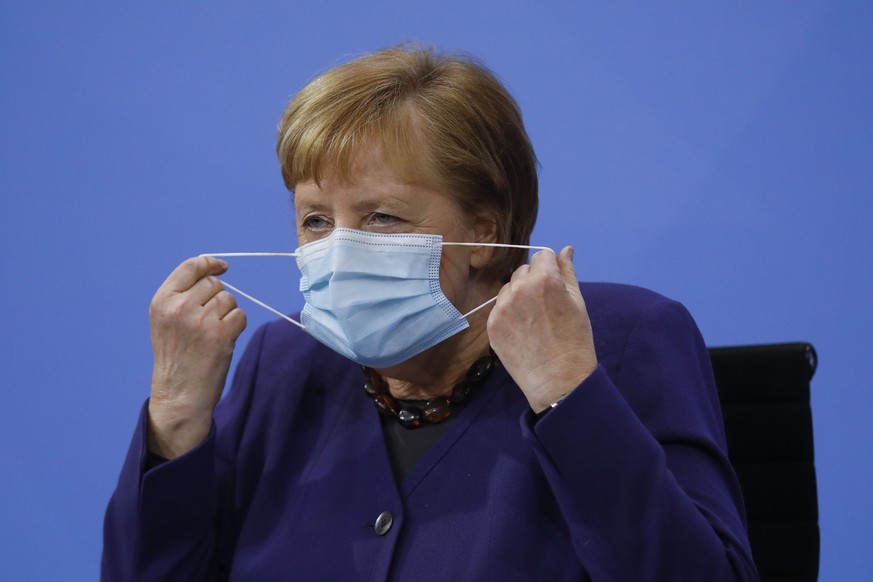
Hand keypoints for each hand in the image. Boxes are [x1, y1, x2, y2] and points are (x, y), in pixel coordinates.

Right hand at [147, 256, 246, 457]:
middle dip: (218, 298)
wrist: (179, 395)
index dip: (210, 263)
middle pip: (214, 284)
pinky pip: (240, 315)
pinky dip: (236, 326)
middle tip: (208, 322)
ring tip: (211, 334)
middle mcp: (179, 308)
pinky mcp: (220, 334)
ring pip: (229, 299)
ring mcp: (200, 320)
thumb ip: (184, 296)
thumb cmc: (176, 357)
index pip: (190, 267)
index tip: (222, 266)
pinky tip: (222, 341)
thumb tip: (215, 273)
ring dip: (227, 314)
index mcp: (162, 301)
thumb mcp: (167, 321)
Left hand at [487, 246, 596, 412]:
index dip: (550, 268)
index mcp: (545, 279)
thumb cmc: (575, 340)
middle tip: (546, 305)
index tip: (555, 285)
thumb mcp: (578, 302)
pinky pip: (499, 308)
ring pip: (509, 288)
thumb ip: (568, 272)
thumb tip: (565, 249)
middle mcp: (519, 288)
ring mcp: (502, 307)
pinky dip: (509, 314)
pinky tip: (523, 330)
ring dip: (519, 296)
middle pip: (523, 270)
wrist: (559, 380)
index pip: (542, 256)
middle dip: (534, 281)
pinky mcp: (492, 324)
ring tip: (534, 320)